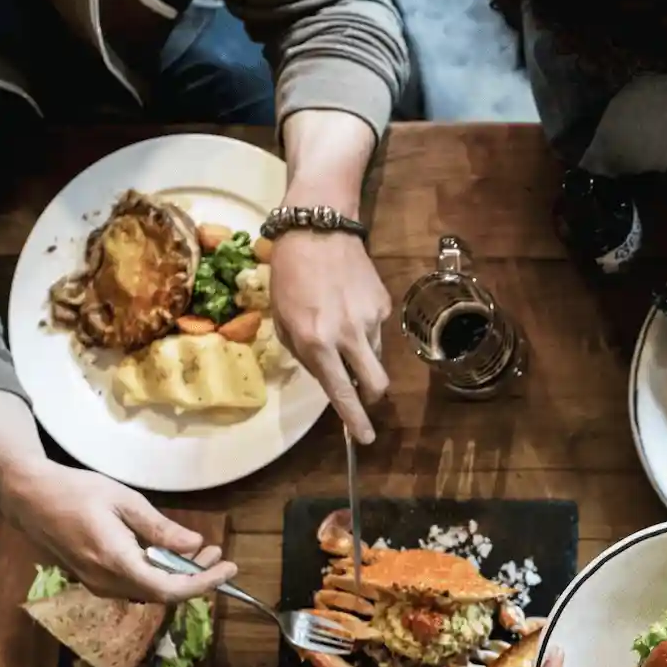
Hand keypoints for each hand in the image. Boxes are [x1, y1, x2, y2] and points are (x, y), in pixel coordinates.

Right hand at [0, 458, 235, 602]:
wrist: (29, 497)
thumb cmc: (76, 491)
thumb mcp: (124, 501)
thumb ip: (160, 528)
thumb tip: (194, 544)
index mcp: (115, 562)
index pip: (169, 589)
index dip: (203, 583)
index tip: (228, 567)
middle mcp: (106, 581)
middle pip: (162, 594)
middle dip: (196, 577)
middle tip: (217, 553)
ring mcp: (97, 584)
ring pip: (149, 591)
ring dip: (178, 576)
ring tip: (200, 552)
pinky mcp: (93, 579)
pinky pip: (134, 585)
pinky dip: (158, 574)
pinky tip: (169, 554)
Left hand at [269, 228, 391, 444]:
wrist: (317, 227)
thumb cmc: (289, 273)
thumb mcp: (282, 318)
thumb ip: (304, 352)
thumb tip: (327, 375)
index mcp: (316, 341)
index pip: (341, 392)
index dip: (354, 420)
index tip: (364, 439)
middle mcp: (347, 334)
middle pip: (376, 384)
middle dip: (371, 397)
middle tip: (363, 394)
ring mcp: (370, 318)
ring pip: (375, 356)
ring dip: (363, 356)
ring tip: (343, 328)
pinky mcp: (383, 303)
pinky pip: (378, 329)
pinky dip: (365, 327)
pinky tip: (350, 305)